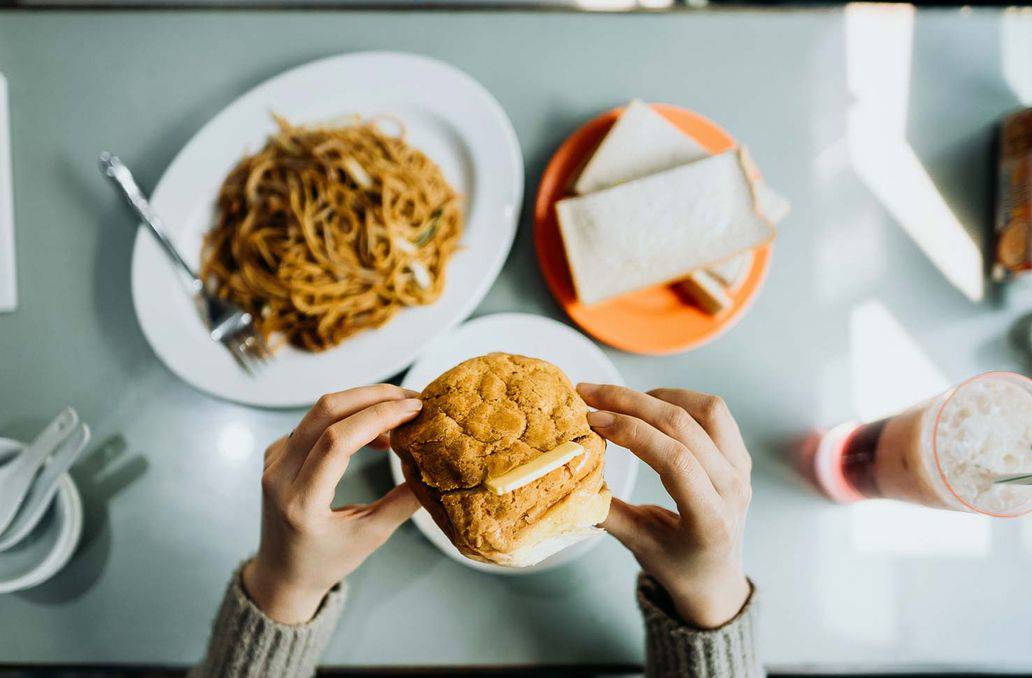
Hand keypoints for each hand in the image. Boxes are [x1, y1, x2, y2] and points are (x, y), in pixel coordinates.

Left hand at [243, 385, 422, 623]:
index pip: (337, 441)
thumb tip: (437, 469)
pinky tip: (376, 433)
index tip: (415, 410)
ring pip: (320, 410)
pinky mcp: (277, 452)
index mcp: (301, 502)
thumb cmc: (326, 561)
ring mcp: (274, 460)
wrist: (281, 573)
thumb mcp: (370, 537)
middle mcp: (279, 475)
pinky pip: (315, 421)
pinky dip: (350, 416)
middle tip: (413, 399)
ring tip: (401, 416)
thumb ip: (402, 503)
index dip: (379, 417)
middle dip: (374, 396)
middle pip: (325, 411)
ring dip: (364, 403)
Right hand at [578, 384, 751, 628]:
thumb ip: (607, 513)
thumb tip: (570, 476)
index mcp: (710, 519)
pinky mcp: (739, 454)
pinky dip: (679, 399)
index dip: (632, 433)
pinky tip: (648, 404)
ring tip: (620, 400)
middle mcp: (733, 489)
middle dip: (632, 403)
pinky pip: (714, 412)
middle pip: (685, 427)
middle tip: (591, 394)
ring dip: (658, 397)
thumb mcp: (638, 546)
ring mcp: (741, 469)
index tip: (593, 421)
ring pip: (706, 410)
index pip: (675, 461)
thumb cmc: (676, 565)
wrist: (716, 578)